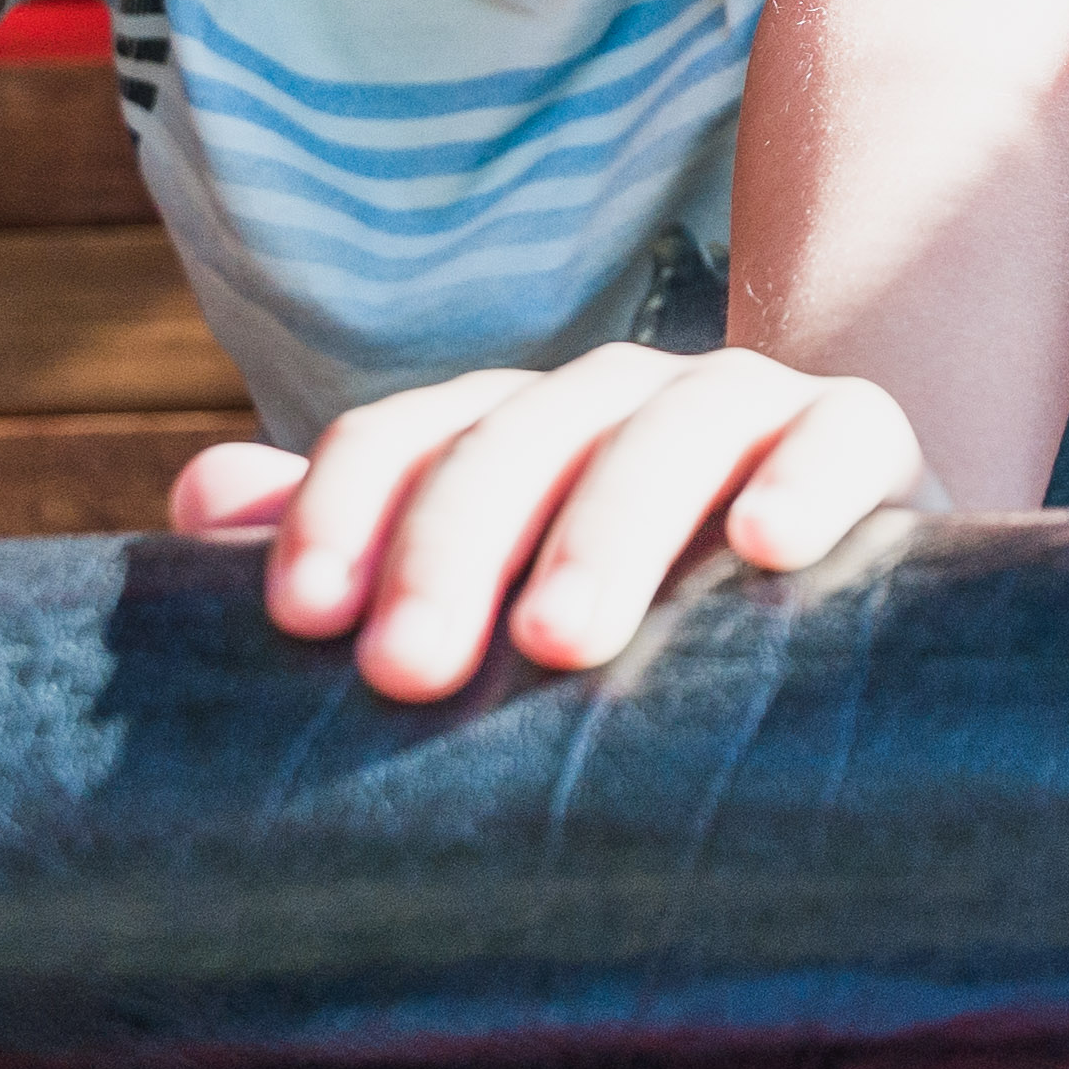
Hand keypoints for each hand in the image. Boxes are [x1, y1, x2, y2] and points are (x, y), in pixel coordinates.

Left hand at [169, 342, 931, 704]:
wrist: (831, 626)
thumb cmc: (619, 639)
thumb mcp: (478, 607)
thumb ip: (348, 555)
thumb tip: (200, 497)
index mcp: (508, 431)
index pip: (403, 436)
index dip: (341, 513)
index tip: (301, 624)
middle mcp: (617, 397)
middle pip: (521, 435)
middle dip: (453, 545)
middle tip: (408, 671)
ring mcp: (747, 405)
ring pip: (668, 429)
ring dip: (608, 527)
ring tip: (560, 638)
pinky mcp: (868, 440)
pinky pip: (839, 434)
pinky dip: (802, 479)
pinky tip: (763, 547)